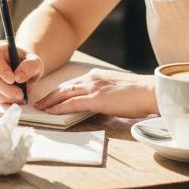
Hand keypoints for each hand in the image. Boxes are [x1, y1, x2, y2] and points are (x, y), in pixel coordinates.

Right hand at [0, 42, 44, 104]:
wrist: (26, 69)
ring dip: (10, 97)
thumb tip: (19, 78)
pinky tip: (18, 99)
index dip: (1, 70)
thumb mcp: (35, 60)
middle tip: (21, 94)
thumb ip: (30, 66)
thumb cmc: (28, 62)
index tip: (13, 79)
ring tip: (23, 95)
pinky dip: (9, 102)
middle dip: (8, 90)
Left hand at [32, 68, 150, 116]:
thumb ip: (103, 94)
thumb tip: (96, 103)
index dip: (58, 91)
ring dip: (50, 102)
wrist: (150, 91)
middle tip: (38, 103)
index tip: (50, 97)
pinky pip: (72, 103)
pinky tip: (51, 112)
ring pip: (64, 94)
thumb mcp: (116, 90)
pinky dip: (59, 108)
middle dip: (49, 96)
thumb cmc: (138, 94)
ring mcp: (93, 87)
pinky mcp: (96, 98)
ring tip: (40, 109)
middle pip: (64, 87)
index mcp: (96, 76)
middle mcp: (91, 78)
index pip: (72, 83)